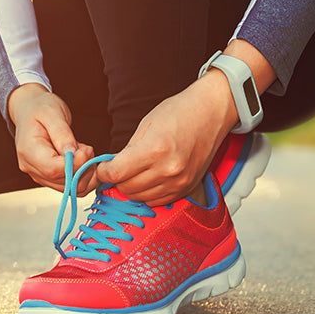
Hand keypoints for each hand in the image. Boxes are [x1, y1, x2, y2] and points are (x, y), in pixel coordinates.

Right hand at [8, 84, 96, 192]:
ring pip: (69, 188)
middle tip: (88, 148)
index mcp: (28, 151)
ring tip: (84, 151)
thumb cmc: (41, 108)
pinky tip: (82, 159)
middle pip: (63, 182)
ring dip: (85, 173)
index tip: (87, 150)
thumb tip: (73, 155)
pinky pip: (69, 186)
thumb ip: (63, 134)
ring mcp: (38, 174)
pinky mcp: (48, 177)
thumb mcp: (53, 114)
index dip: (75, 164)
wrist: (30, 110)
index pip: (53, 169)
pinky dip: (82, 175)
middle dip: (83, 168)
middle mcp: (31, 167)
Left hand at [96, 71, 238, 205]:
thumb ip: (127, 150)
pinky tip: (151, 177)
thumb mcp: (146, 124)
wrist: (211, 113)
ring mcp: (179, 181)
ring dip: (133, 187)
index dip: (103, 172)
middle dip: (118, 178)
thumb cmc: (179, 112)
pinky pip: (157, 201)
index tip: (103, 167)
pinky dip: (148, 192)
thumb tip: (111, 168)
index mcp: (155, 149)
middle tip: (120, 166)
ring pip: (140, 198)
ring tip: (137, 170)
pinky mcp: (186, 188)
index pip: (116, 174)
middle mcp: (168, 169)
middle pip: (126, 188)